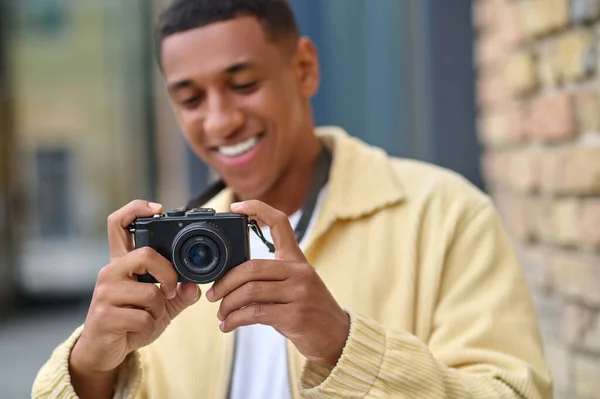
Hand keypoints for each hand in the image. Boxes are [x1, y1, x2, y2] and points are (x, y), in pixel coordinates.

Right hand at [69, 200, 199, 397]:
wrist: (103, 351)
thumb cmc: (130, 321)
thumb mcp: (160, 306)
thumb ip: (179, 295)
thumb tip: (194, 287)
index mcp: (122, 263)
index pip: (119, 224)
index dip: (136, 209)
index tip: (157, 208)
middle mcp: (110, 272)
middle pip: (145, 255)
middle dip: (168, 274)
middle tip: (171, 291)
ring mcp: (105, 293)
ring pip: (150, 292)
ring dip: (159, 311)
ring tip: (149, 318)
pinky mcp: (104, 315)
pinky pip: (143, 317)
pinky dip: (150, 327)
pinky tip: (138, 330)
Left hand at [206, 200, 349, 366]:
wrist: (337, 336)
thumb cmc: (310, 310)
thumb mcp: (296, 285)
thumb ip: (270, 277)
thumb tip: (231, 278)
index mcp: (297, 260)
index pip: (280, 223)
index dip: (258, 209)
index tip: (236, 207)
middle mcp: (300, 272)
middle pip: (252, 266)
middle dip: (225, 282)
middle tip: (213, 295)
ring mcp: (299, 292)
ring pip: (250, 291)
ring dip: (228, 304)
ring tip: (222, 314)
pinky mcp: (295, 315)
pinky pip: (255, 313)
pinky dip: (235, 320)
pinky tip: (229, 325)